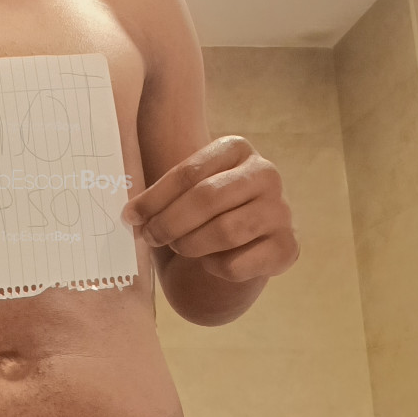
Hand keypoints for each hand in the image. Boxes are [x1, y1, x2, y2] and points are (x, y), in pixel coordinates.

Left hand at [121, 135, 297, 282]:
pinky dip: (214, 267)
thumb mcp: (183, 194)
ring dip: (191, 245)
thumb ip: (159, 198)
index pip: (189, 171)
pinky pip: (238, 263)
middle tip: (150, 237)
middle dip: (170, 222)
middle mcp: (265, 173)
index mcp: (236, 149)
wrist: (240, 246)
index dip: (154, 198)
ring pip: (226, 231)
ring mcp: (281, 210)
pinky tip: (210, 262)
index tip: (130, 217)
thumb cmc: (203, 214)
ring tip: (179, 247)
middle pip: (207, 198)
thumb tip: (130, 216)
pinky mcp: (287, 247)